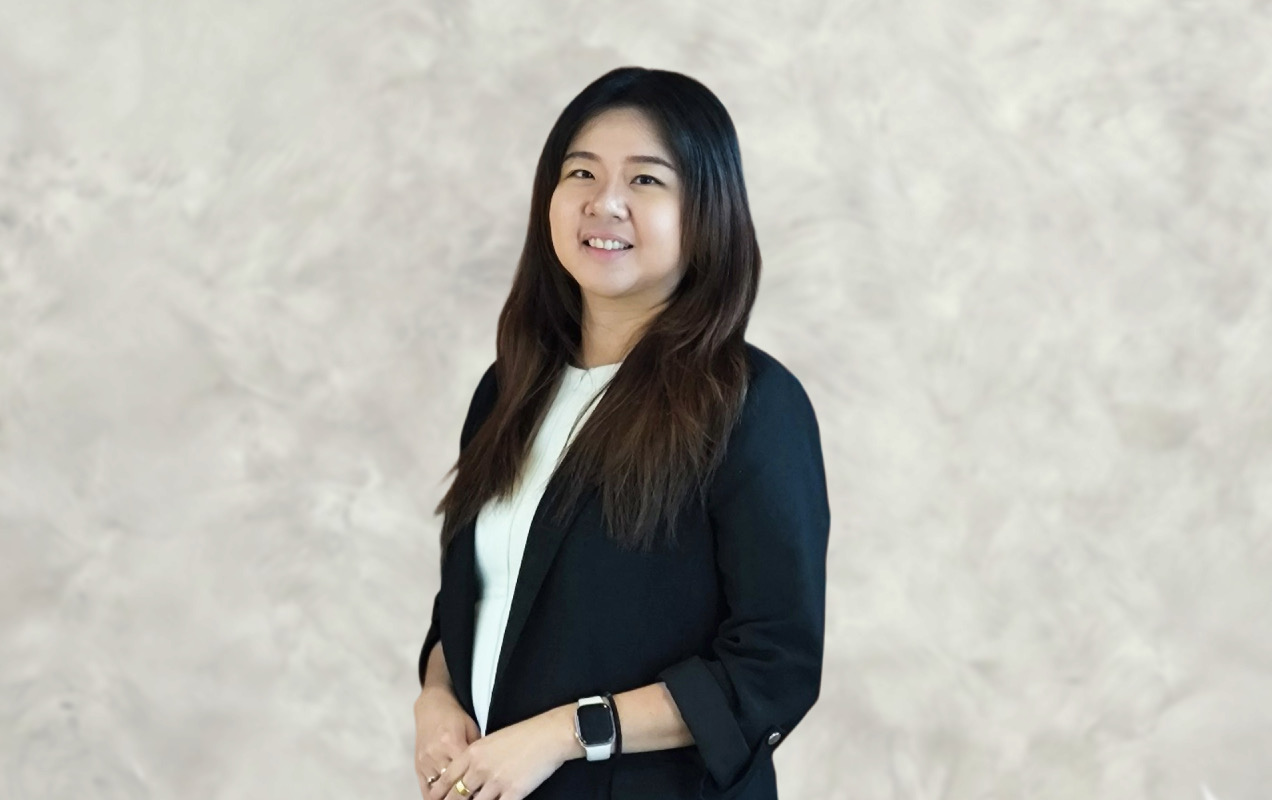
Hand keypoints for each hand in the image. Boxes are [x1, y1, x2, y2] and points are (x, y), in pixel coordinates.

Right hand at [414, 685, 480, 798]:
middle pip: (451, 783)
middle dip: (464, 794)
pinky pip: (425, 789)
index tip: (485, 792)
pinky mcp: (417, 766)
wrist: (431, 707)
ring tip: (462, 799)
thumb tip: (487, 773)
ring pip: (438, 789)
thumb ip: (477, 752)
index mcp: (452, 742)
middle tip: (476, 797)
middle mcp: (436, 754)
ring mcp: (424, 762)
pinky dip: (435, 797)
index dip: (476, 785)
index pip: (465, 772)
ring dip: (450, 797)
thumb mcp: (471, 729)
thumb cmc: (455, 717)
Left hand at [428, 705, 575, 799]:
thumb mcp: (493, 740)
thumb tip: (469, 772)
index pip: (447, 778)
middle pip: (456, 796)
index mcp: (473, 753)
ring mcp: (496, 781)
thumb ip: (477, 757)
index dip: (437, 793)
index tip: (434, 799)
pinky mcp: (513, 792)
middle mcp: (480, 768)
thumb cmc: (524, 734)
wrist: (549, 734)